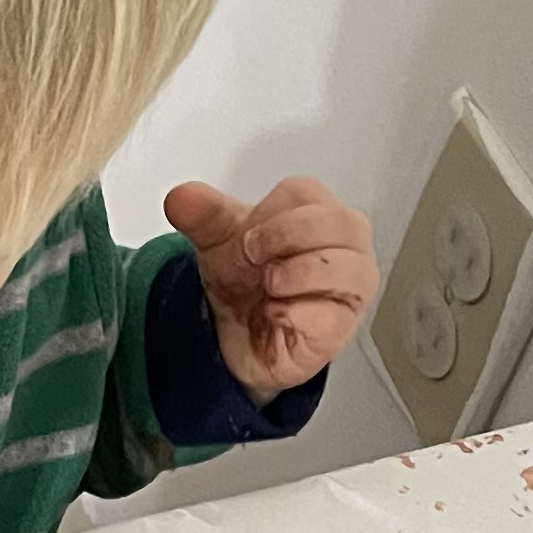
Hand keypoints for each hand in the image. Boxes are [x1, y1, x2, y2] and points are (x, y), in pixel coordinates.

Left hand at [164, 176, 377, 404]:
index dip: (270, 211)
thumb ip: (202, 215)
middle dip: (289, 234)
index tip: (244, 234)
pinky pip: (333, 317)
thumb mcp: (219, 242)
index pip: (307, 193)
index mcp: (320, 212)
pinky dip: (300, 313)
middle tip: (252, 254)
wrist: (238, 338)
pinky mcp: (341, 329)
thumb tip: (182, 197)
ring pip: (350, 269)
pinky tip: (275, 313)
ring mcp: (350, 289)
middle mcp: (347, 246)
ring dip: (301, 272)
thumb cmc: (247, 282)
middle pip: (341, 223)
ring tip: (268, 285)